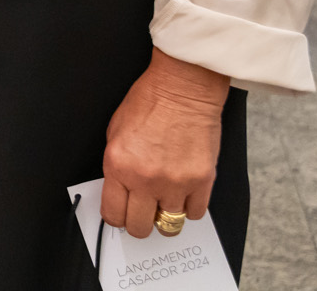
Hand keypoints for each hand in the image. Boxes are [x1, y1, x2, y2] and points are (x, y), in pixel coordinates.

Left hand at [101, 48, 229, 237]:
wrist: (182, 89)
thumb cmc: (149, 103)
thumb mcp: (115, 132)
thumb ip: (117, 166)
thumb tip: (119, 191)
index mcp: (119, 166)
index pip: (113, 214)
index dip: (117, 218)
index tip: (121, 215)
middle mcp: (146, 179)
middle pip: (140, 227)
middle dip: (139, 223)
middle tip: (143, 213)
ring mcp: (175, 182)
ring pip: (169, 225)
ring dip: (166, 217)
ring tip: (165, 202)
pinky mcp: (202, 181)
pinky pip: (195, 214)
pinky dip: (189, 208)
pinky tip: (184, 194)